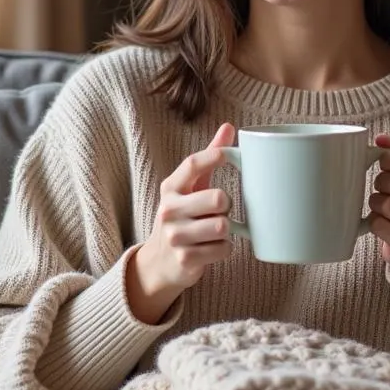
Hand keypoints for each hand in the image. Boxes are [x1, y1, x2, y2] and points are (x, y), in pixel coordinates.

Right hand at [128, 124, 234, 321]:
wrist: (159, 262)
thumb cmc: (182, 217)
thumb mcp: (190, 187)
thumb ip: (209, 158)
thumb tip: (229, 127)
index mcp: (170, 188)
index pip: (192, 164)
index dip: (213, 156)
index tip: (229, 155)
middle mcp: (169, 210)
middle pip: (217, 198)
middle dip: (226, 205)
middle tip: (220, 210)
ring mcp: (175, 236)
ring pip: (223, 225)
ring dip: (226, 229)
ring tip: (215, 230)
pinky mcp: (185, 259)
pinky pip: (224, 249)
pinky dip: (224, 249)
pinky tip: (213, 247)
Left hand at [368, 134, 389, 281]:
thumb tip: (380, 137)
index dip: (389, 158)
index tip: (383, 163)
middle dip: (381, 182)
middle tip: (382, 187)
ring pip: (384, 203)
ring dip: (375, 202)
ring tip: (381, 205)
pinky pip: (377, 224)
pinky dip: (373, 221)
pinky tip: (381, 222)